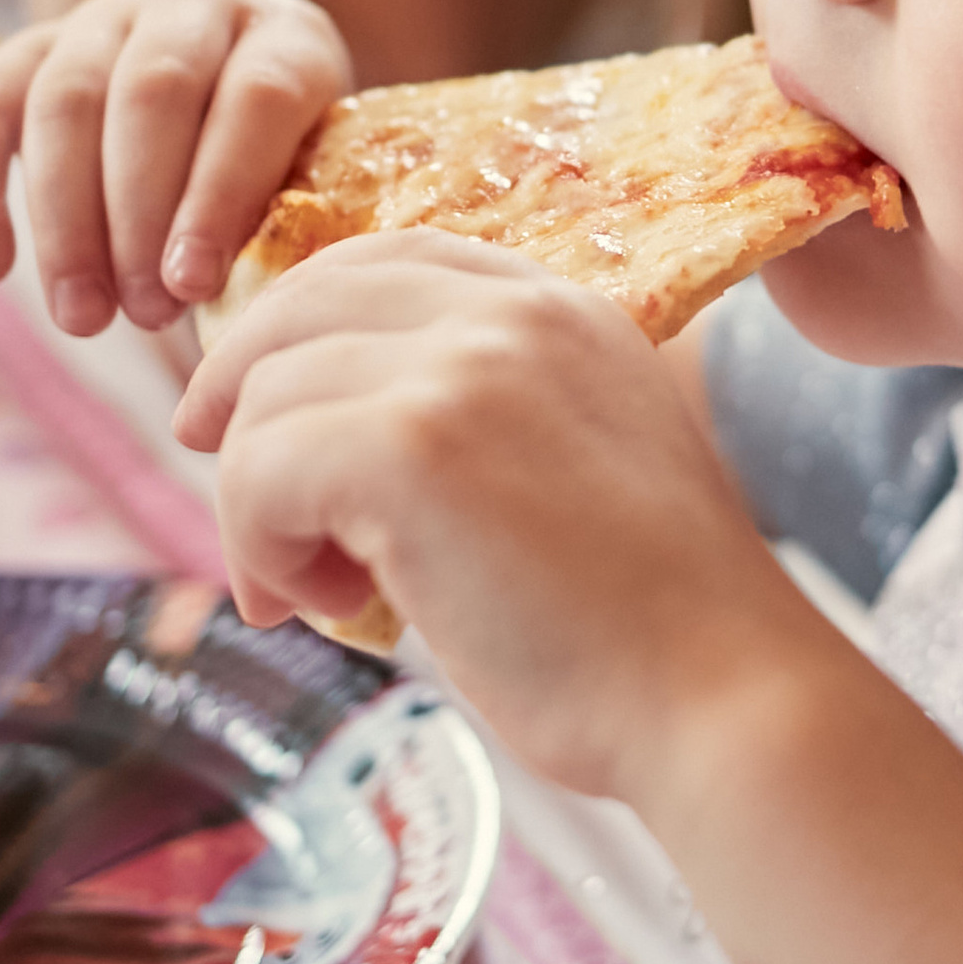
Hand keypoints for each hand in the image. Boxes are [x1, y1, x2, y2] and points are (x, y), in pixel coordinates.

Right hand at [0, 0, 350, 334]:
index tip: (193, 284)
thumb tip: (254, 314)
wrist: (229, 107)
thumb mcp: (313, 187)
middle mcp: (196, 5)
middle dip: (139, 215)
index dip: (220, 194)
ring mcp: (107, 17)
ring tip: (84, 316)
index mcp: (287, 36)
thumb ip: (292, 226)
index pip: (254, 99)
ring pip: (65, 101)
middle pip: (152, 94)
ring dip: (67, 222)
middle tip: (144, 314)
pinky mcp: (30, 47)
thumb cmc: (286, 175)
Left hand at [179, 241, 821, 798]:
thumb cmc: (650, 632)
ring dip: (258, 504)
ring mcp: (462, 369)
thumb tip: (327, 436)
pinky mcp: (407, 445)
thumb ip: (484, 421)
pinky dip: (261, 548)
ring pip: (267, 396)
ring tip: (321, 592)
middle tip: (241, 497)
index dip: (304, 328)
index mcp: (564, 309)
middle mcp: (514, 314)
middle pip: (306, 304)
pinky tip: (327, 606)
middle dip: (241, 396)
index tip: (261, 404)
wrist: (721, 703)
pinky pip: (258, 470)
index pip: (388, 260)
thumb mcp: (578, 469)